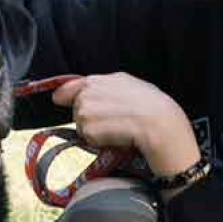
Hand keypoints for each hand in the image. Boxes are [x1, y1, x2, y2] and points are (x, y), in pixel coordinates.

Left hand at [51, 73, 200, 177]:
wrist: (162, 125)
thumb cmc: (156, 108)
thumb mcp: (133, 86)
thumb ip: (108, 86)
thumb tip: (84, 92)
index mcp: (103, 79)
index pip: (72, 86)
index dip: (66, 94)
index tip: (60, 99)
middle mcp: (91, 90)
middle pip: (77, 109)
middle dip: (90, 119)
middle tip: (114, 123)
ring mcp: (87, 108)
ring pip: (81, 125)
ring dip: (95, 132)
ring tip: (118, 130)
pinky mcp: (88, 127)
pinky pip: (87, 139)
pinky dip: (99, 142)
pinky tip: (117, 138)